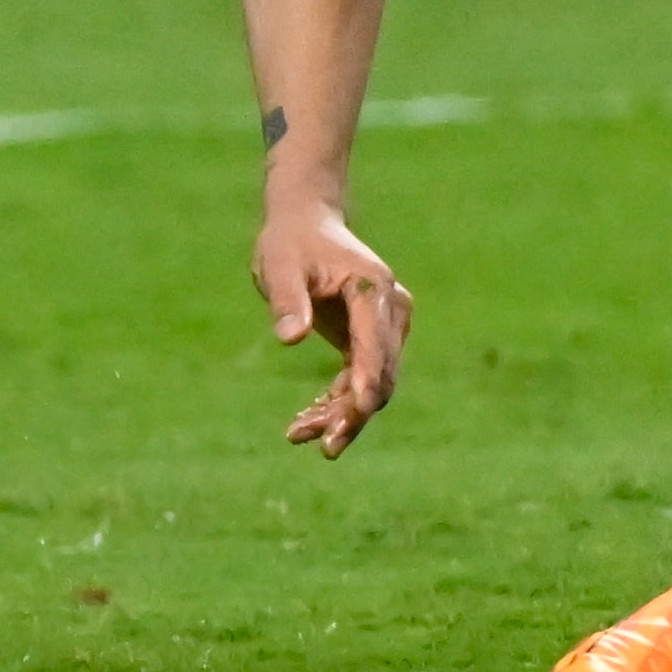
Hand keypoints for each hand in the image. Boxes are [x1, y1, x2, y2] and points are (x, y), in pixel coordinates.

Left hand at [257, 199, 413, 451]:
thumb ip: (286, 299)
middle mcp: (392, 309)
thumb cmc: (291, 243)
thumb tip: (290, 338)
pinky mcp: (374, 340)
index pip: (375, 345)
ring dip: (343, 415)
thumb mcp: (279, 264)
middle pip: (381, 374)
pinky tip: (306, 422)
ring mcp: (388, 327)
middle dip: (353, 413)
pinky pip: (361, 380)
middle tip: (322, 446)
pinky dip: (338, 403)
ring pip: (375, 385)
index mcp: (373, 289)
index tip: (358, 412)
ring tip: (296, 435)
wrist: (306, 225)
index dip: (367, 382)